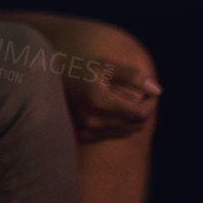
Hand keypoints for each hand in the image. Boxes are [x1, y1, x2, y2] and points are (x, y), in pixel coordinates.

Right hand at [39, 18, 159, 144]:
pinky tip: (110, 111)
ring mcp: (85, 131)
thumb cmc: (77, 69)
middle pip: (134, 126)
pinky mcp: (82, 137)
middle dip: (143, 112)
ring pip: (124, 132)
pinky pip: (111, 136)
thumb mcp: (103, 65)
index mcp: (97, 99)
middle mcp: (91, 119)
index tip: (150, 94)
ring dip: (131, 120)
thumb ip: (132, 75)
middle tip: (142, 97)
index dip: (151, 105)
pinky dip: (117, 125)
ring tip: (126, 102)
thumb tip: (158, 90)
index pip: (140, 114)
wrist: (45, 81)